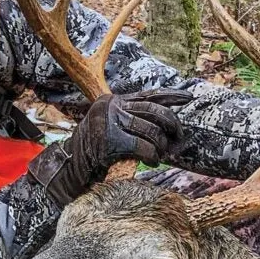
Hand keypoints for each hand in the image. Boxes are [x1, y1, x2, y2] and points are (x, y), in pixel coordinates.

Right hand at [28, 89, 192, 205]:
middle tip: (179, 136)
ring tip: (162, 154)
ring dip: (161, 145)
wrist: (72, 163)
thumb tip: (166, 122)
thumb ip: (133, 119)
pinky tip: (153, 162)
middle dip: (171, 124)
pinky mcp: (111, 140)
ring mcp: (110, 122)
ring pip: (151, 130)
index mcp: (114, 101)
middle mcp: (112, 107)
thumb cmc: (96, 148)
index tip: (188, 97)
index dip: (170, 96)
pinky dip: (152, 156)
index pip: (148, 95)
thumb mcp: (113, 126)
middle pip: (153, 111)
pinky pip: (143, 147)